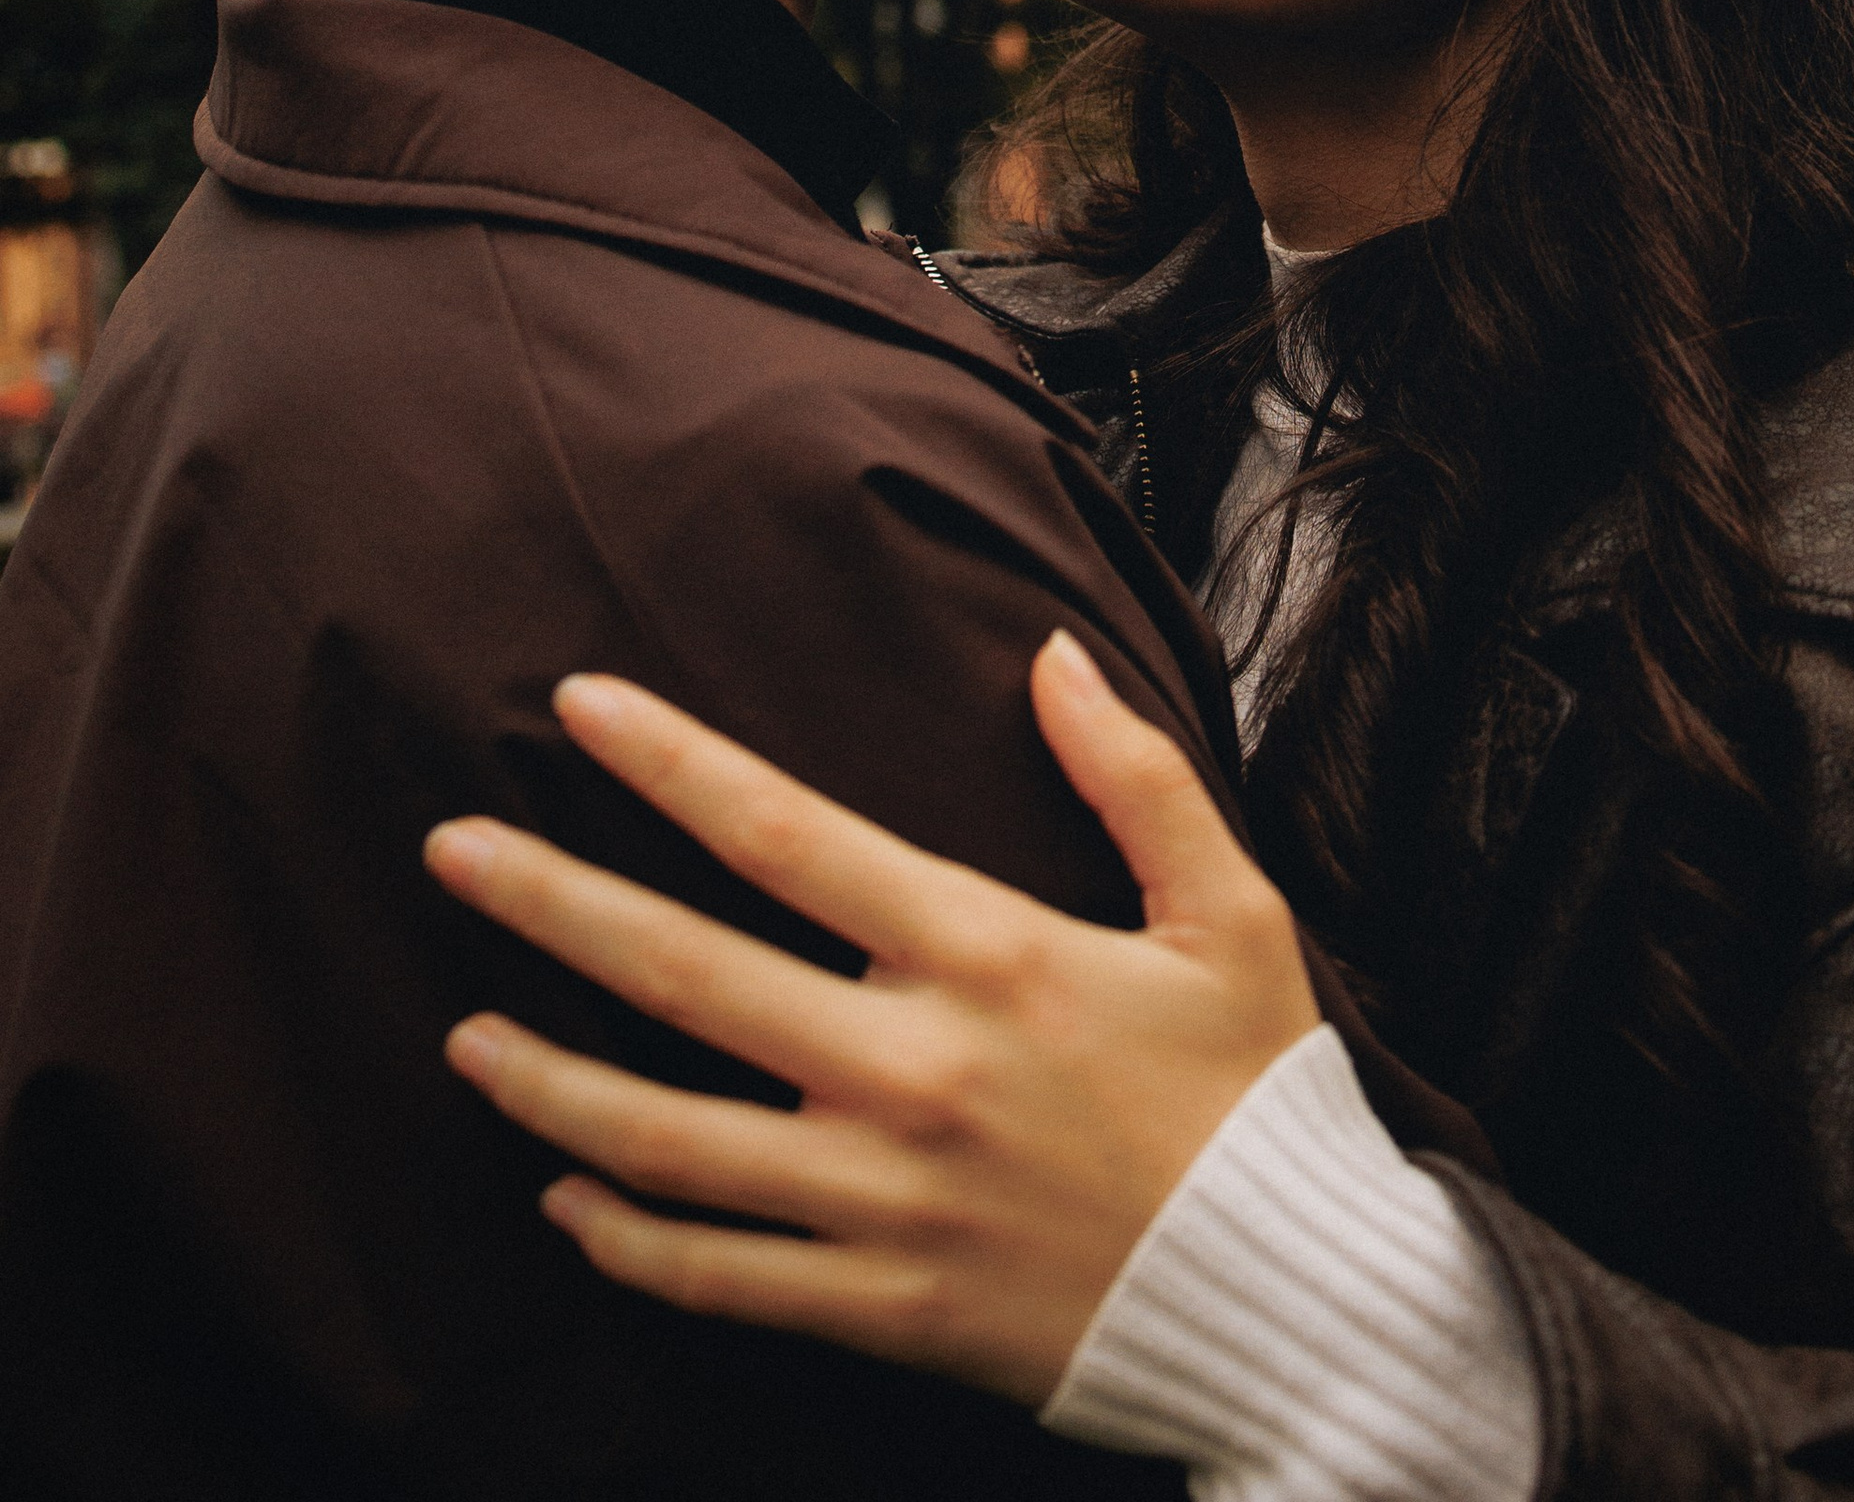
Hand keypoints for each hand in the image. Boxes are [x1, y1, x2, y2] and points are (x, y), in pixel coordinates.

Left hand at [423, 631, 1320, 1402]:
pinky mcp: (883, 1310)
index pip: (786, 833)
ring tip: (462, 1036)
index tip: (576, 704)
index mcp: (988, 953)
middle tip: (446, 850)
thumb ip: (1135, 773)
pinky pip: (718, 1278)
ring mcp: (885, 1201)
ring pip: (667, 1139)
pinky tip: (564, 1197)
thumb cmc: (1258, 1091)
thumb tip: (1050, 651)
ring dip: (547, 1083)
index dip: (671, 763)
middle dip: (550, 903)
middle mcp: (912, 1070)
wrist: (1300, 1302)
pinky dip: (626, 1241)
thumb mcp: (1230, 907)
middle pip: (687, 972)